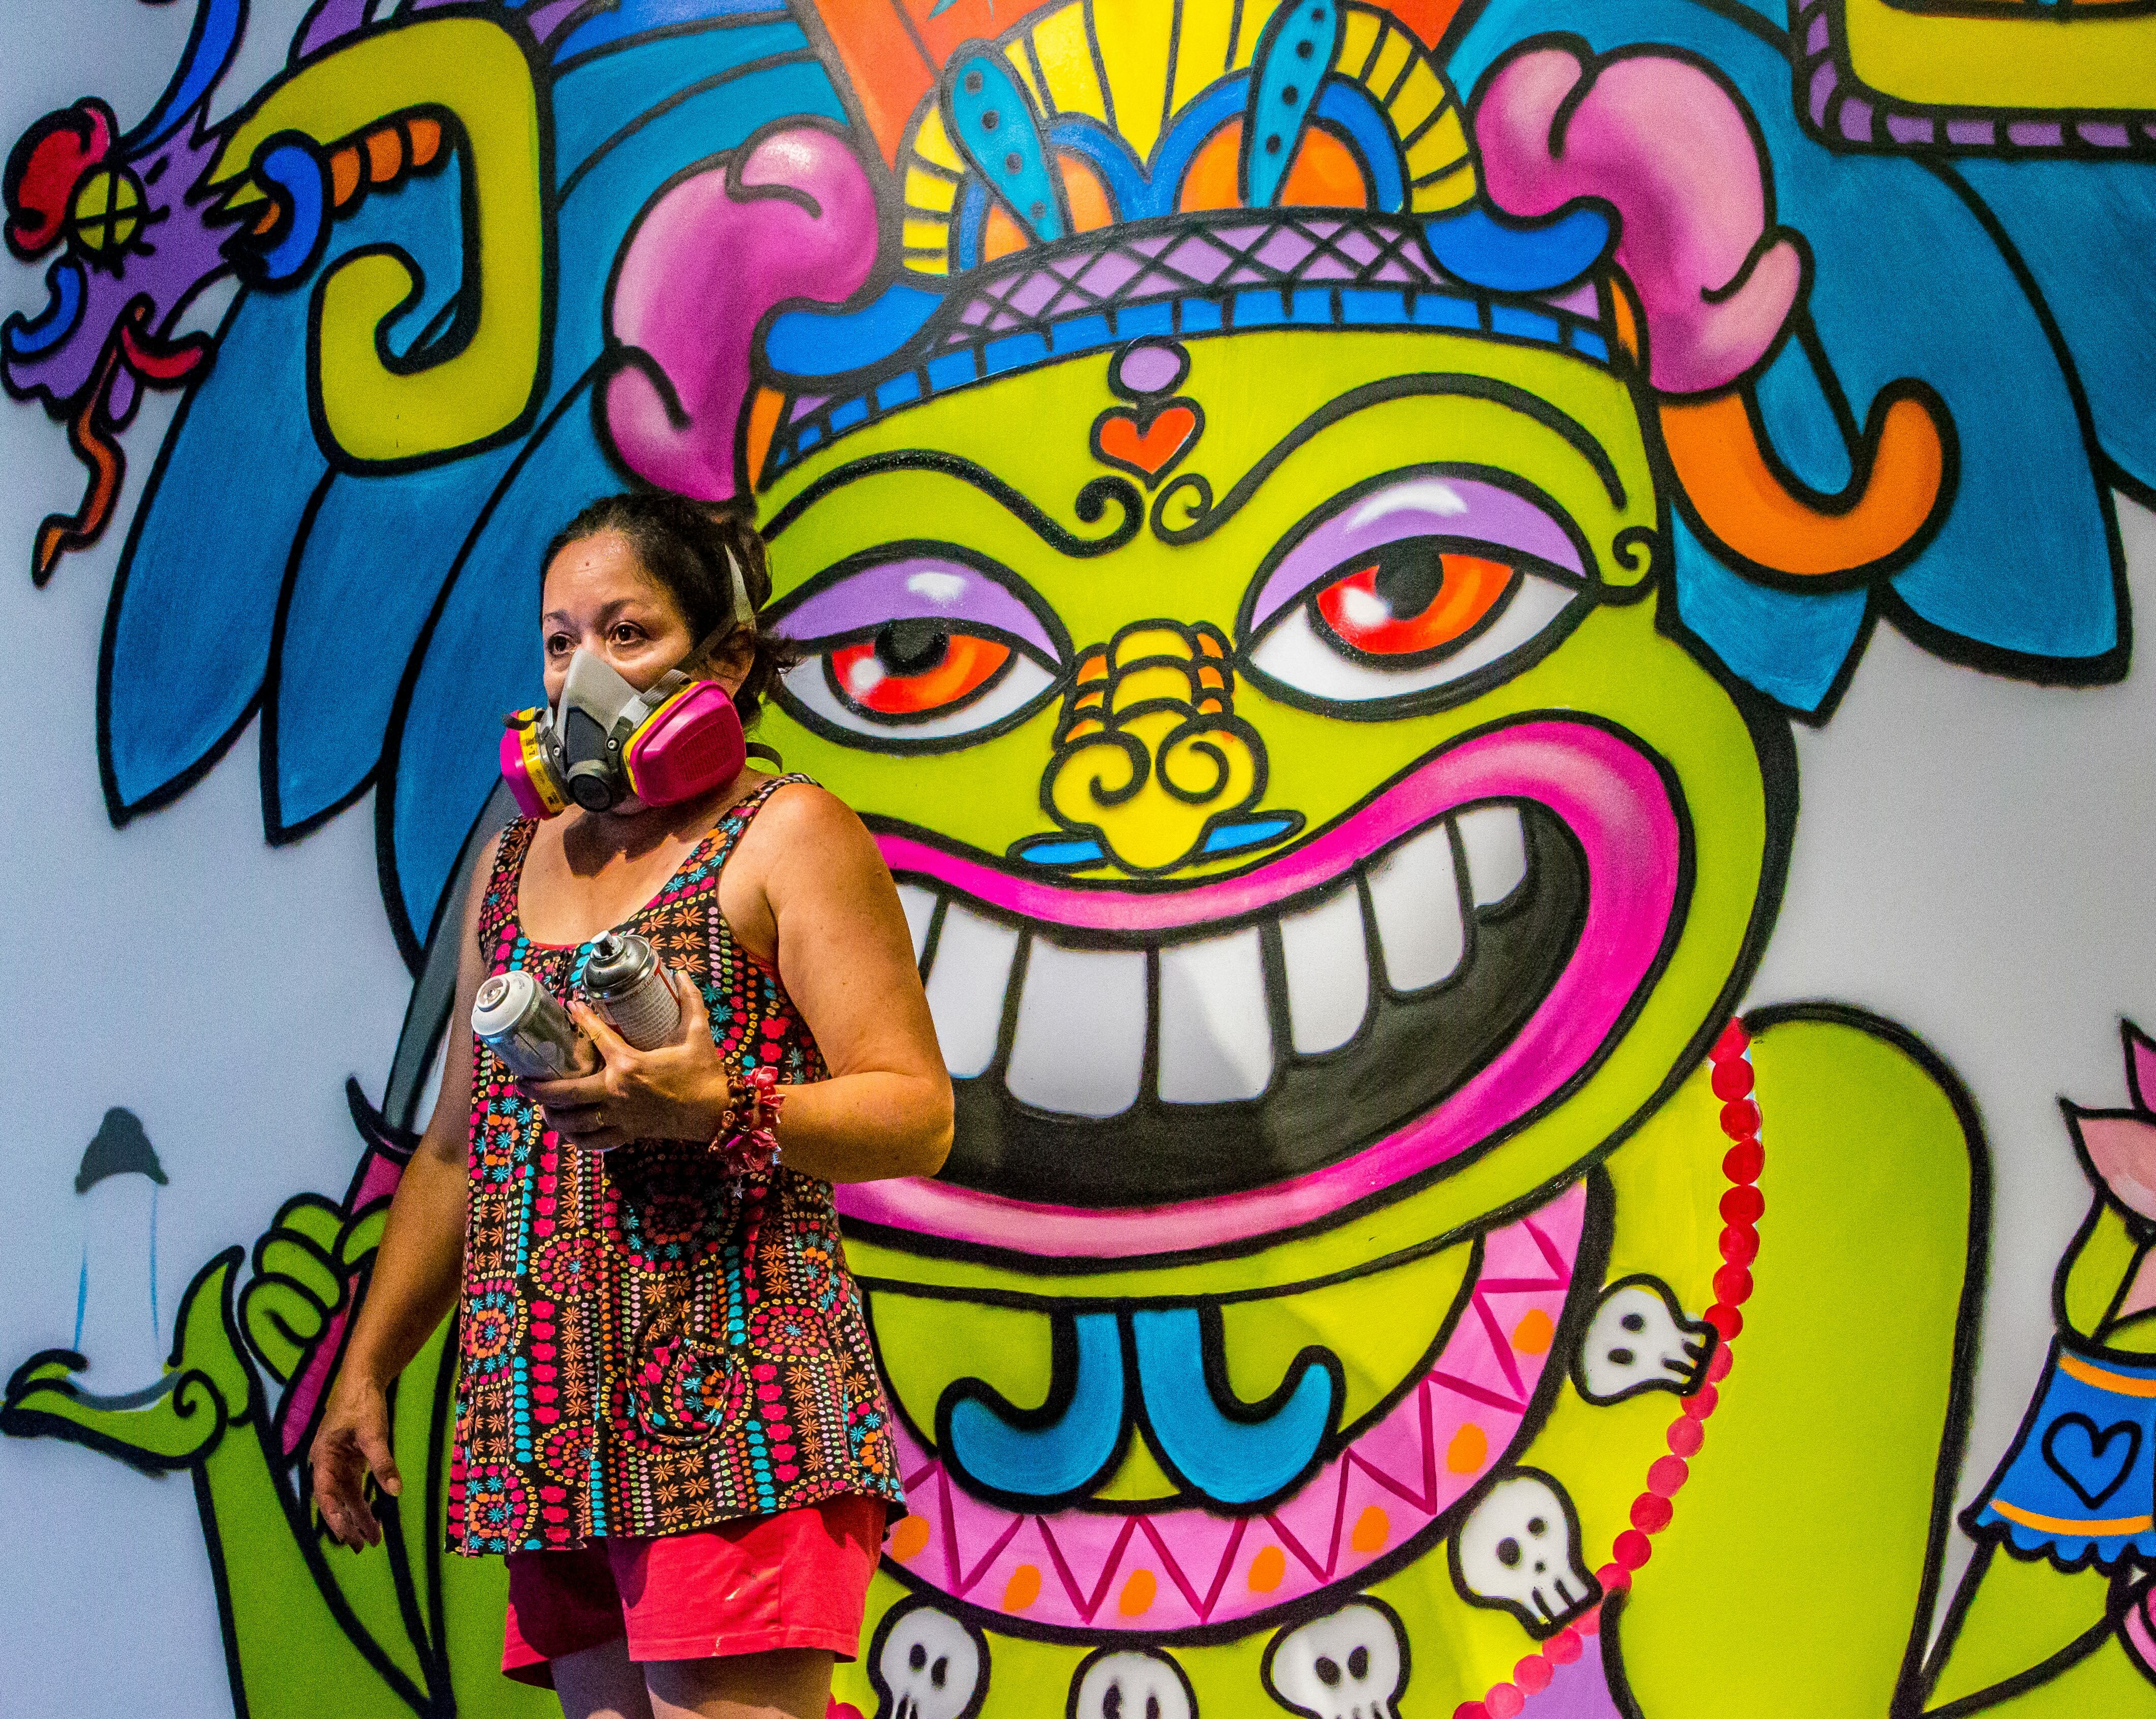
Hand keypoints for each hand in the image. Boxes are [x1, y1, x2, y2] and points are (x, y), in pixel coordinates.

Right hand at [310, 1371, 399, 1549]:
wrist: (364, 1379)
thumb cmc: (362, 1403)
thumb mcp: (374, 1433)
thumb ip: (383, 1462)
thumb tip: (395, 1491)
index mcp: (323, 1457)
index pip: (326, 1494)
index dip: (335, 1517)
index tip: (345, 1536)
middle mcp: (327, 1463)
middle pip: (337, 1500)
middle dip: (349, 1524)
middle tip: (363, 1548)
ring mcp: (338, 1461)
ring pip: (347, 1495)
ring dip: (358, 1516)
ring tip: (373, 1539)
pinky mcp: (350, 1458)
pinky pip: (355, 1486)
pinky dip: (363, 1501)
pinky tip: (373, 1515)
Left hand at [519, 966, 731, 1150]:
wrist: (715, 1112)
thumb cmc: (704, 1073)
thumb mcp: (698, 1034)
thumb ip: (690, 1002)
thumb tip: (682, 974)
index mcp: (630, 1065)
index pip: (597, 1037)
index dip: (581, 1018)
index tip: (569, 1006)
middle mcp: (617, 1092)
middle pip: (566, 1093)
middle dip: (538, 1088)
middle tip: (520, 1081)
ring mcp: (619, 1117)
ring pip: (573, 1122)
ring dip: (553, 1115)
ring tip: (542, 1106)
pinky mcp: (627, 1133)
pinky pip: (594, 1141)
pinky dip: (578, 1138)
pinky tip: (569, 1131)